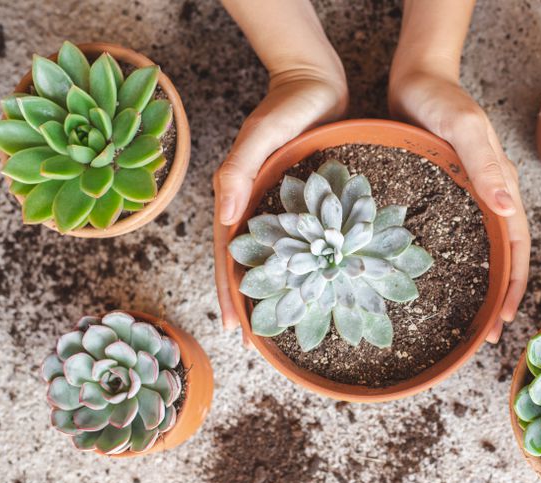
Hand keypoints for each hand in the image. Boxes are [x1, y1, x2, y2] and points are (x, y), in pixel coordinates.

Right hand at [214, 72, 348, 332]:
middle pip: (246, 262)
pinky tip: (308, 285)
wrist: (316, 80)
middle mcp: (256, 205)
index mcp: (240, 196)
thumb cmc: (289, 103)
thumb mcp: (263, 133)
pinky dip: (297, 266)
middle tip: (254, 344)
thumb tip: (224, 216)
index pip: (228, 254)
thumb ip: (239, 170)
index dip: (231, 292)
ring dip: (271, 290)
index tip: (235, 330)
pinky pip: (297, 240)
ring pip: (270, 256)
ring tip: (277, 324)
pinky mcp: (303, 200)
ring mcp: (278, 205)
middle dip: (248, 303)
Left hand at [388, 71, 529, 342]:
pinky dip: (452, 264)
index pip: (518, 245)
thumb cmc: (440, 100)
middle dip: (500, 297)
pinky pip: (454, 237)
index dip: (514, 284)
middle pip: (503, 256)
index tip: (505, 319)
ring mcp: (466, 198)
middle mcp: (488, 196)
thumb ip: (485, 165)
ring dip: (479, 286)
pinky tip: (434, 283)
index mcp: (501, 186)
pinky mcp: (442, 195)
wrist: (414, 80)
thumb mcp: (463, 128)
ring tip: (466, 321)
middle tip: (488, 337)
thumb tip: (509, 208)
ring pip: (480, 251)